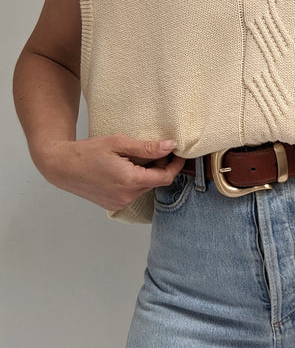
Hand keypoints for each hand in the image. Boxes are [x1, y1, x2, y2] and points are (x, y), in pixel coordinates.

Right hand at [37, 135, 185, 210]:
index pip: (165, 177)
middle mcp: (127, 196)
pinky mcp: (114, 204)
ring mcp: (120, 203)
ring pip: (145, 187)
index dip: (175, 165)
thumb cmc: (87, 152)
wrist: (62, 167)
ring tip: (135, 158)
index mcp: (130, 180)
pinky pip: (134, 192)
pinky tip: (126, 168)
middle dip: (160, 167)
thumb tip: (170, 146)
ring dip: (147, 174)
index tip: (178, 154)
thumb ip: (146, 147)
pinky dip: (136, 181)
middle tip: (154, 150)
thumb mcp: (118, 143)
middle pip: (155, 182)